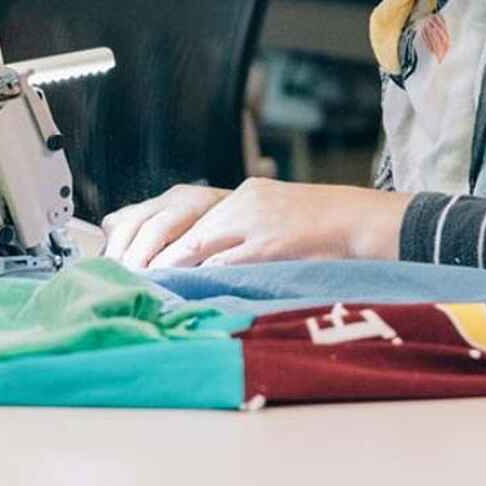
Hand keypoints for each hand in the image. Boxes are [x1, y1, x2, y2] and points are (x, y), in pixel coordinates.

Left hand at [101, 178, 408, 269]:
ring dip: (167, 267)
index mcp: (242, 196)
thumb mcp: (273, 221)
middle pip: (178, 224)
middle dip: (147, 251)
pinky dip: (203, 275)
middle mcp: (243, 202)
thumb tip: (193, 260)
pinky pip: (228, 261)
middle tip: (123, 273)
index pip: (178, 209)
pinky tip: (184, 289)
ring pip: (197, 243)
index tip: (121, 255)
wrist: (364, 223)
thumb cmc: (320, 233)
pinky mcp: (271, 242)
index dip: (146, 233)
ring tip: (142, 284)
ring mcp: (257, 221)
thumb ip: (236, 235)